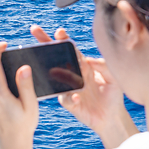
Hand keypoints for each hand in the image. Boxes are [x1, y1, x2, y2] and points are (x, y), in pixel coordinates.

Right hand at [30, 25, 136, 148]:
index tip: (59, 32)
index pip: (71, 50)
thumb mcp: (114, 78)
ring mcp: (69, 88)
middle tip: (34, 31)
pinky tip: (77, 97)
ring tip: (51, 67)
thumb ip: (104, 66)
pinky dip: (71, 97)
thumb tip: (89, 60)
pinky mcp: (70, 103)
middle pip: (56, 57)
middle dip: (45, 43)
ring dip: (51, 71)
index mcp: (83, 66)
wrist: (111, 117)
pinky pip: (66, 99)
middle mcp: (73, 75)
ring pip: (55, 76)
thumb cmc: (112, 95)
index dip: (64, 40)